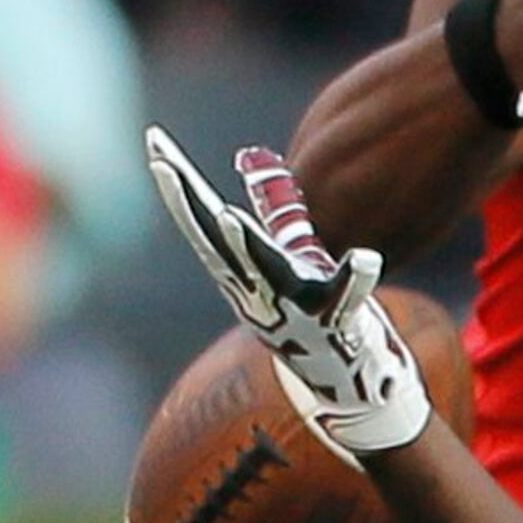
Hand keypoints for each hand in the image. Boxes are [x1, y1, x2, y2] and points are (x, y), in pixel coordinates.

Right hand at [145, 129, 434, 457]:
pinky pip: (349, 299)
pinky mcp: (338, 322)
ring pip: (268, 272)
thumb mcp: (285, 255)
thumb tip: (252, 156)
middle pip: (217, 242)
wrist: (342, 380)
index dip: (178, 182)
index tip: (156, 142)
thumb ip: (273, 208)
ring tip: (230, 215)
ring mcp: (296, 308)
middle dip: (190, 205)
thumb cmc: (311, 308)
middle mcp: (258, 290)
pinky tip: (366, 256)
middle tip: (165, 166)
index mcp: (241, 272)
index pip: (202, 220)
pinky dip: (357, 279)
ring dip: (248, 246)